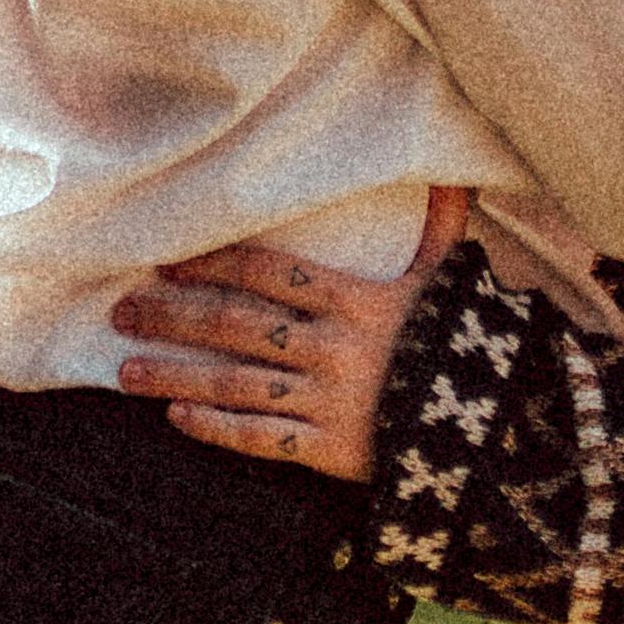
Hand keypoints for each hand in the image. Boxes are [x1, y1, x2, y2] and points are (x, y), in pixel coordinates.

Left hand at [111, 187, 477, 475]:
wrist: (503, 431)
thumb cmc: (475, 346)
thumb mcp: (455, 281)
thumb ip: (442, 227)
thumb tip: (453, 172)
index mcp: (358, 299)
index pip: (268, 272)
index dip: (213, 264)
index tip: (167, 262)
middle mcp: (333, 347)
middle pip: (236, 325)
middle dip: (173, 316)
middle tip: (120, 311)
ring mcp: (329, 401)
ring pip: (234, 383)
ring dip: (174, 374)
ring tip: (125, 370)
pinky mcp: (332, 451)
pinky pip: (261, 438)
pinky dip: (216, 428)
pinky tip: (177, 416)